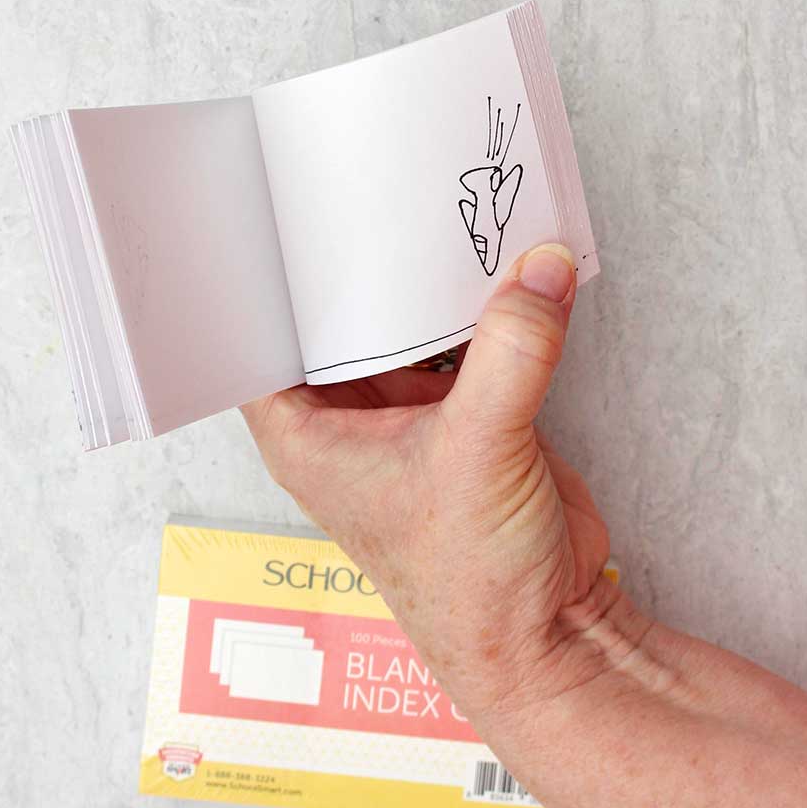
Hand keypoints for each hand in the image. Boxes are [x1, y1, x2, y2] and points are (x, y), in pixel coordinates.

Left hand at [242, 244, 625, 731]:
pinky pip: (467, 338)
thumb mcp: (478, 451)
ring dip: (422, 278)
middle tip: (366, 174)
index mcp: (304, 431)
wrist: (550, 633)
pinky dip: (481, 304)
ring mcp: (409, 415)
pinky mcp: (471, 412)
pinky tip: (496, 255)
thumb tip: (539, 266)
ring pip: (403, 321)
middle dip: (353, 257)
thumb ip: (511, 352)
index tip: (270, 199)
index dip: (258, 272)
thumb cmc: (470, 580)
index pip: (257, 332)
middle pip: (337, 313)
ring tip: (433, 197)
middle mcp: (347, 418)